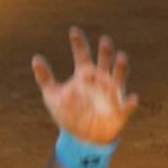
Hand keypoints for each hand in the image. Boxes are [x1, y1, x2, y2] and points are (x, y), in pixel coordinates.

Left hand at [32, 26, 139, 144]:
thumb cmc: (68, 113)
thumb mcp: (52, 96)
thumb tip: (35, 59)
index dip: (78, 43)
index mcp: (85, 74)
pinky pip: (127, 106)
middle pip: (104, 61)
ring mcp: (111, 94)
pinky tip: (132, 98)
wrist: (81, 136)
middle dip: (104, 52)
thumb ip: (45, 78)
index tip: (73, 31)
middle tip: (103, 40)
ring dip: (120, 67)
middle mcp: (100, 80)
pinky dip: (130, 103)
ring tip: (121, 57)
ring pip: (119, 77)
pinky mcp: (119, 111)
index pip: (82, 55)